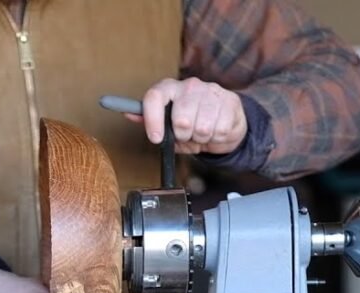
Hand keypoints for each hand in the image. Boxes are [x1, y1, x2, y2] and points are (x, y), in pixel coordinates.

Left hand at [124, 77, 246, 155]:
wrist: (225, 123)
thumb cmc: (192, 125)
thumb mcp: (168, 125)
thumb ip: (150, 121)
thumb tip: (129, 114)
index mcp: (170, 88)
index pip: (155, 96)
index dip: (152, 120)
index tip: (155, 138)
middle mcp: (190, 85)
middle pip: (181, 119)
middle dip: (184, 135)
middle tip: (187, 134)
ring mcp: (212, 91)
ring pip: (202, 128)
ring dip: (201, 138)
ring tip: (202, 133)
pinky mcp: (230, 101)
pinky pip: (219, 131)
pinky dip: (216, 138)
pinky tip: (216, 130)